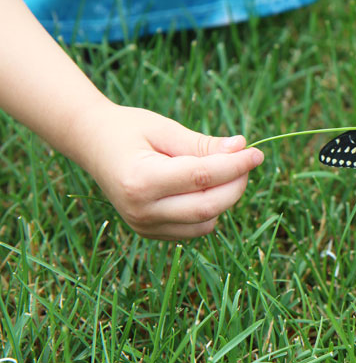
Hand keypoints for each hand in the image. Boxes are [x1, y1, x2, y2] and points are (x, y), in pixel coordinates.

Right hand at [79, 103, 263, 239]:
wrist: (91, 144)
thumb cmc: (129, 129)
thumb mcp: (165, 129)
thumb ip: (203, 145)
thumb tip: (242, 149)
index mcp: (141, 181)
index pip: (202, 177)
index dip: (236, 166)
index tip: (257, 153)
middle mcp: (140, 210)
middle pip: (208, 206)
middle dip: (237, 184)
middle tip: (247, 161)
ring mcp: (143, 226)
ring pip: (205, 223)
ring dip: (225, 199)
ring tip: (223, 171)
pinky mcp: (149, 233)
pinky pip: (194, 229)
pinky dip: (210, 211)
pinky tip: (206, 187)